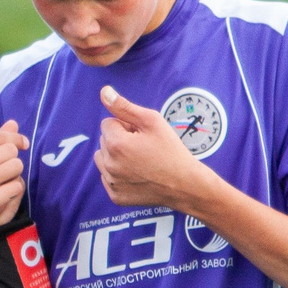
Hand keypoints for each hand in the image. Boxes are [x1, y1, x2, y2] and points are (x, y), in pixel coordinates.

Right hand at [0, 119, 27, 249]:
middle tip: (0, 173)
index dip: (16, 139)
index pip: (0, 137)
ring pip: (17, 167)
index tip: (23, 144)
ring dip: (13, 176)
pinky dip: (11, 193)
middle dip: (10, 161)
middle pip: (11, 151)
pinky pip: (16, 187)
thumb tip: (14, 123)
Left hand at [94, 86, 214, 213]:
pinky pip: (108, 178)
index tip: (142, 134)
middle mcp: (108, 165)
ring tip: (139, 160)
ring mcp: (111, 182)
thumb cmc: (171, 150)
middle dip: (120, 140)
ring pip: (103, 159)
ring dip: (115, 156)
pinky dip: (119, 174)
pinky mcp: (115, 196)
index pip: (108, 123)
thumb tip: (104, 92)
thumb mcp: (152, 121)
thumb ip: (124, 106)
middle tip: (144, 147)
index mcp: (115, 144)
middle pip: (104, 141)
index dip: (126, 126)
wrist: (184, 184)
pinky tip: (137, 175)